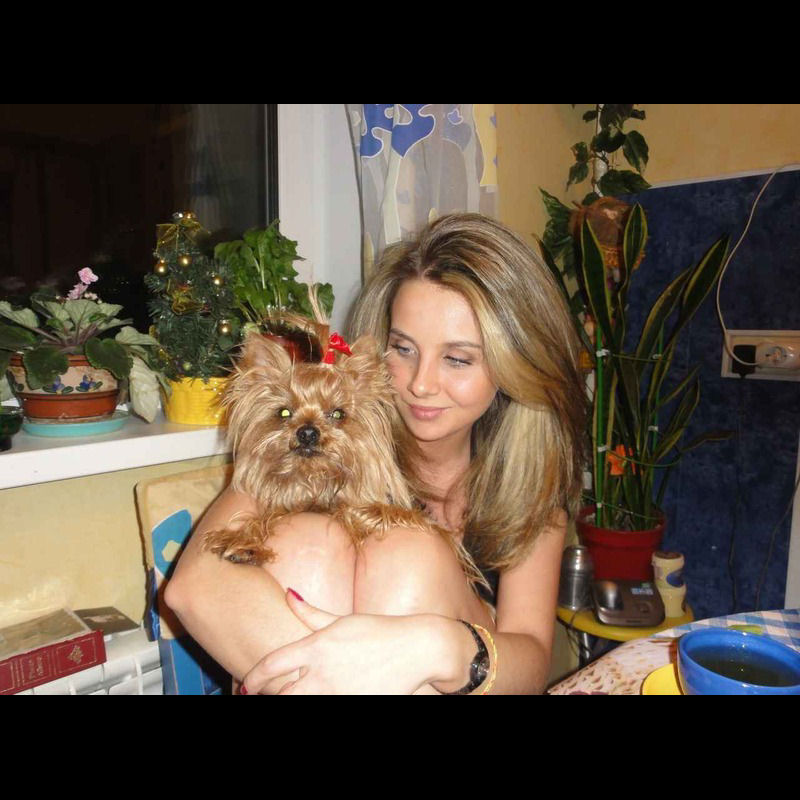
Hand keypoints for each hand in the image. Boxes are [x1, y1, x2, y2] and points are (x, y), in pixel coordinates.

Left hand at [241, 590, 436, 694]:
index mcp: (317, 647)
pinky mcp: (354, 704)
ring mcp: (338, 693)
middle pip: (281, 695)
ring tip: (293, 695)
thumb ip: (311, 613)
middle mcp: (323, 673)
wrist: (418, 649)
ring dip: (295, 699)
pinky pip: (329, 708)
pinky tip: (323, 698)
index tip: (246, 685)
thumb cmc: (380, 630)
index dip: (253, 678)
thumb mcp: (342, 620)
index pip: (272, 664)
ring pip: (302, 703)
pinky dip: (320, 703)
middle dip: (268, 696)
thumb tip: (287, 595)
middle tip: (262, 696)